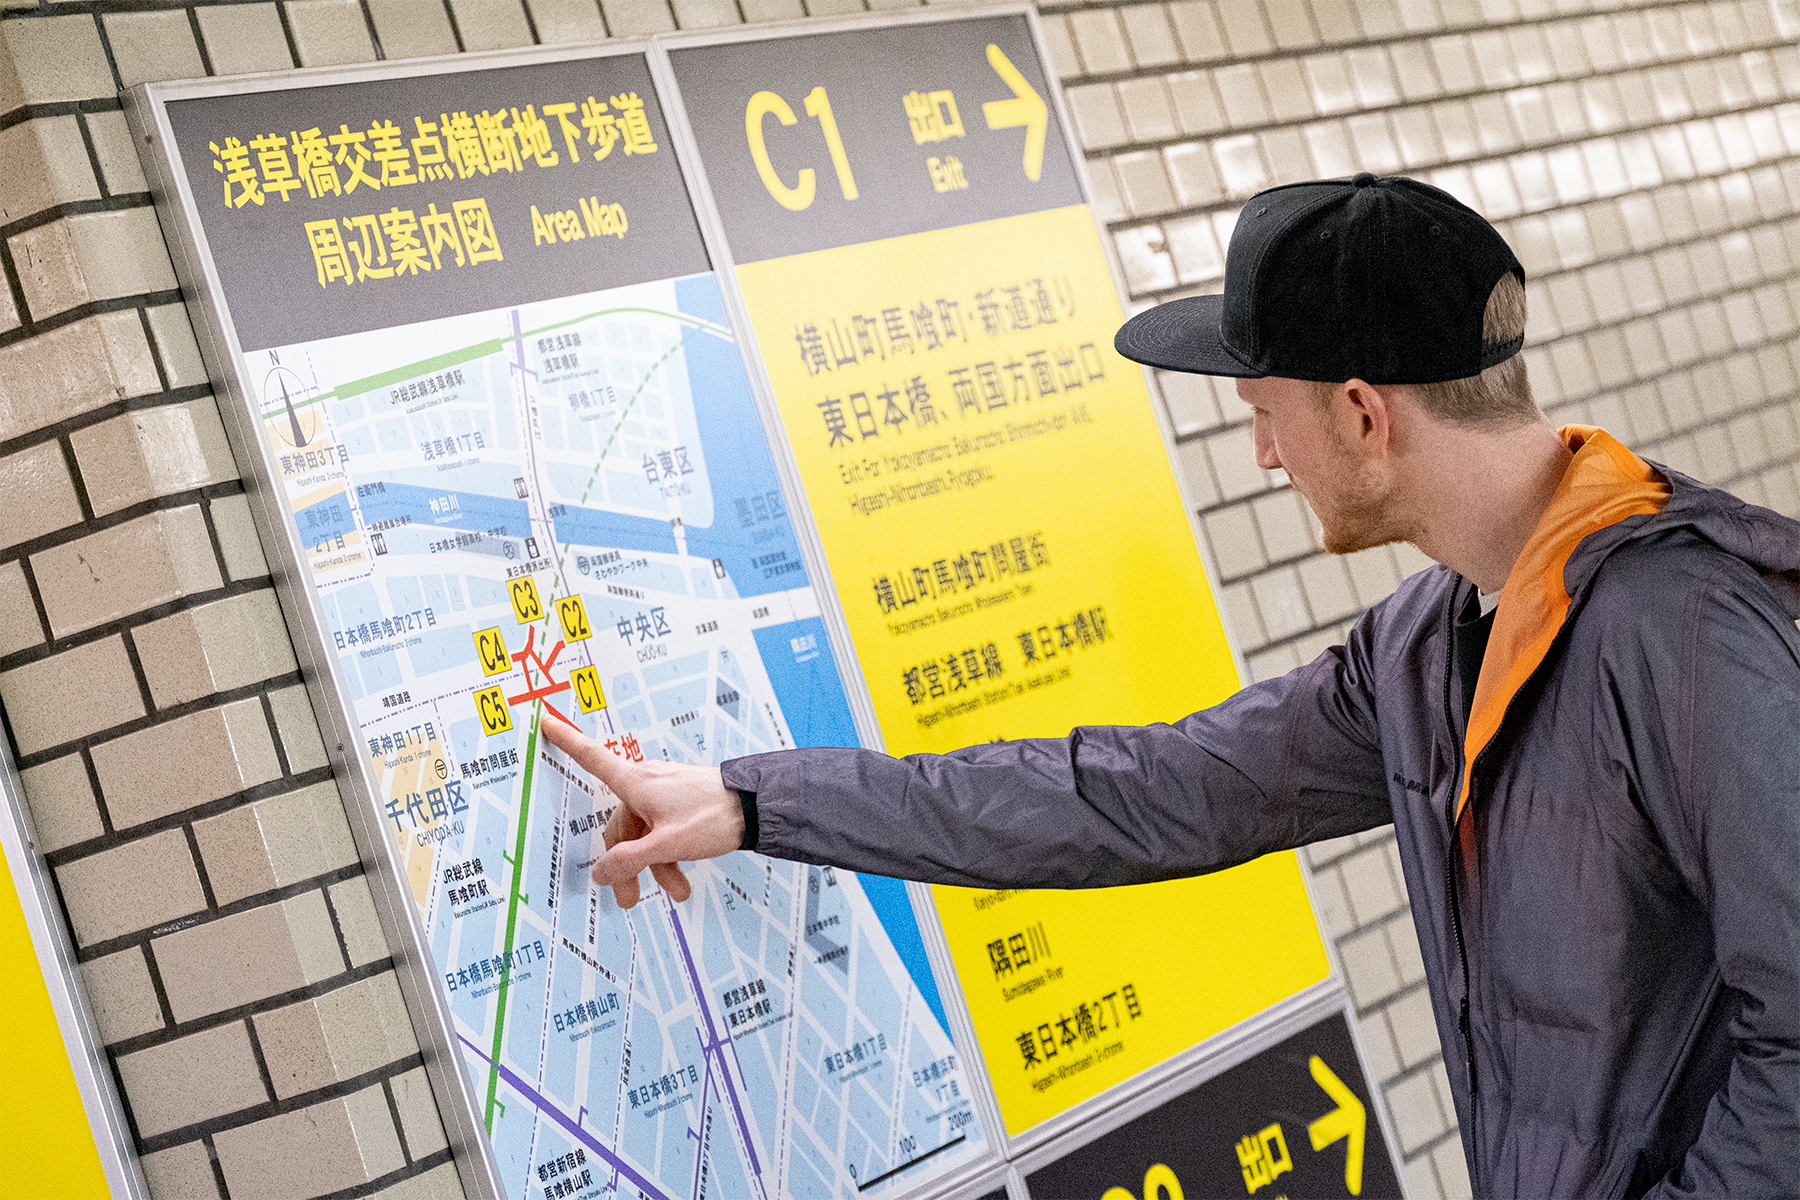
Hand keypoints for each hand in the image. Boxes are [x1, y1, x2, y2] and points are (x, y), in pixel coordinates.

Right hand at [540, 713, 743, 907]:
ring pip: (644, 832)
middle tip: (628, 899)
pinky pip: (662, 830)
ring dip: (654, 866)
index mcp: (637, 783)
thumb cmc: (713, 816)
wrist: (756, 807)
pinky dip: (668, 855)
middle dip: (624, 864)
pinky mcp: (680, 802)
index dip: (568, 741)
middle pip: (620, 824)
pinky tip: (681, 881)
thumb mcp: (668, 844)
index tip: (546, 722)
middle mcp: (646, 783)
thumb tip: (599, 873)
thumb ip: (630, 860)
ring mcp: (664, 792)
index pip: (592, 758)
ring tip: (674, 892)